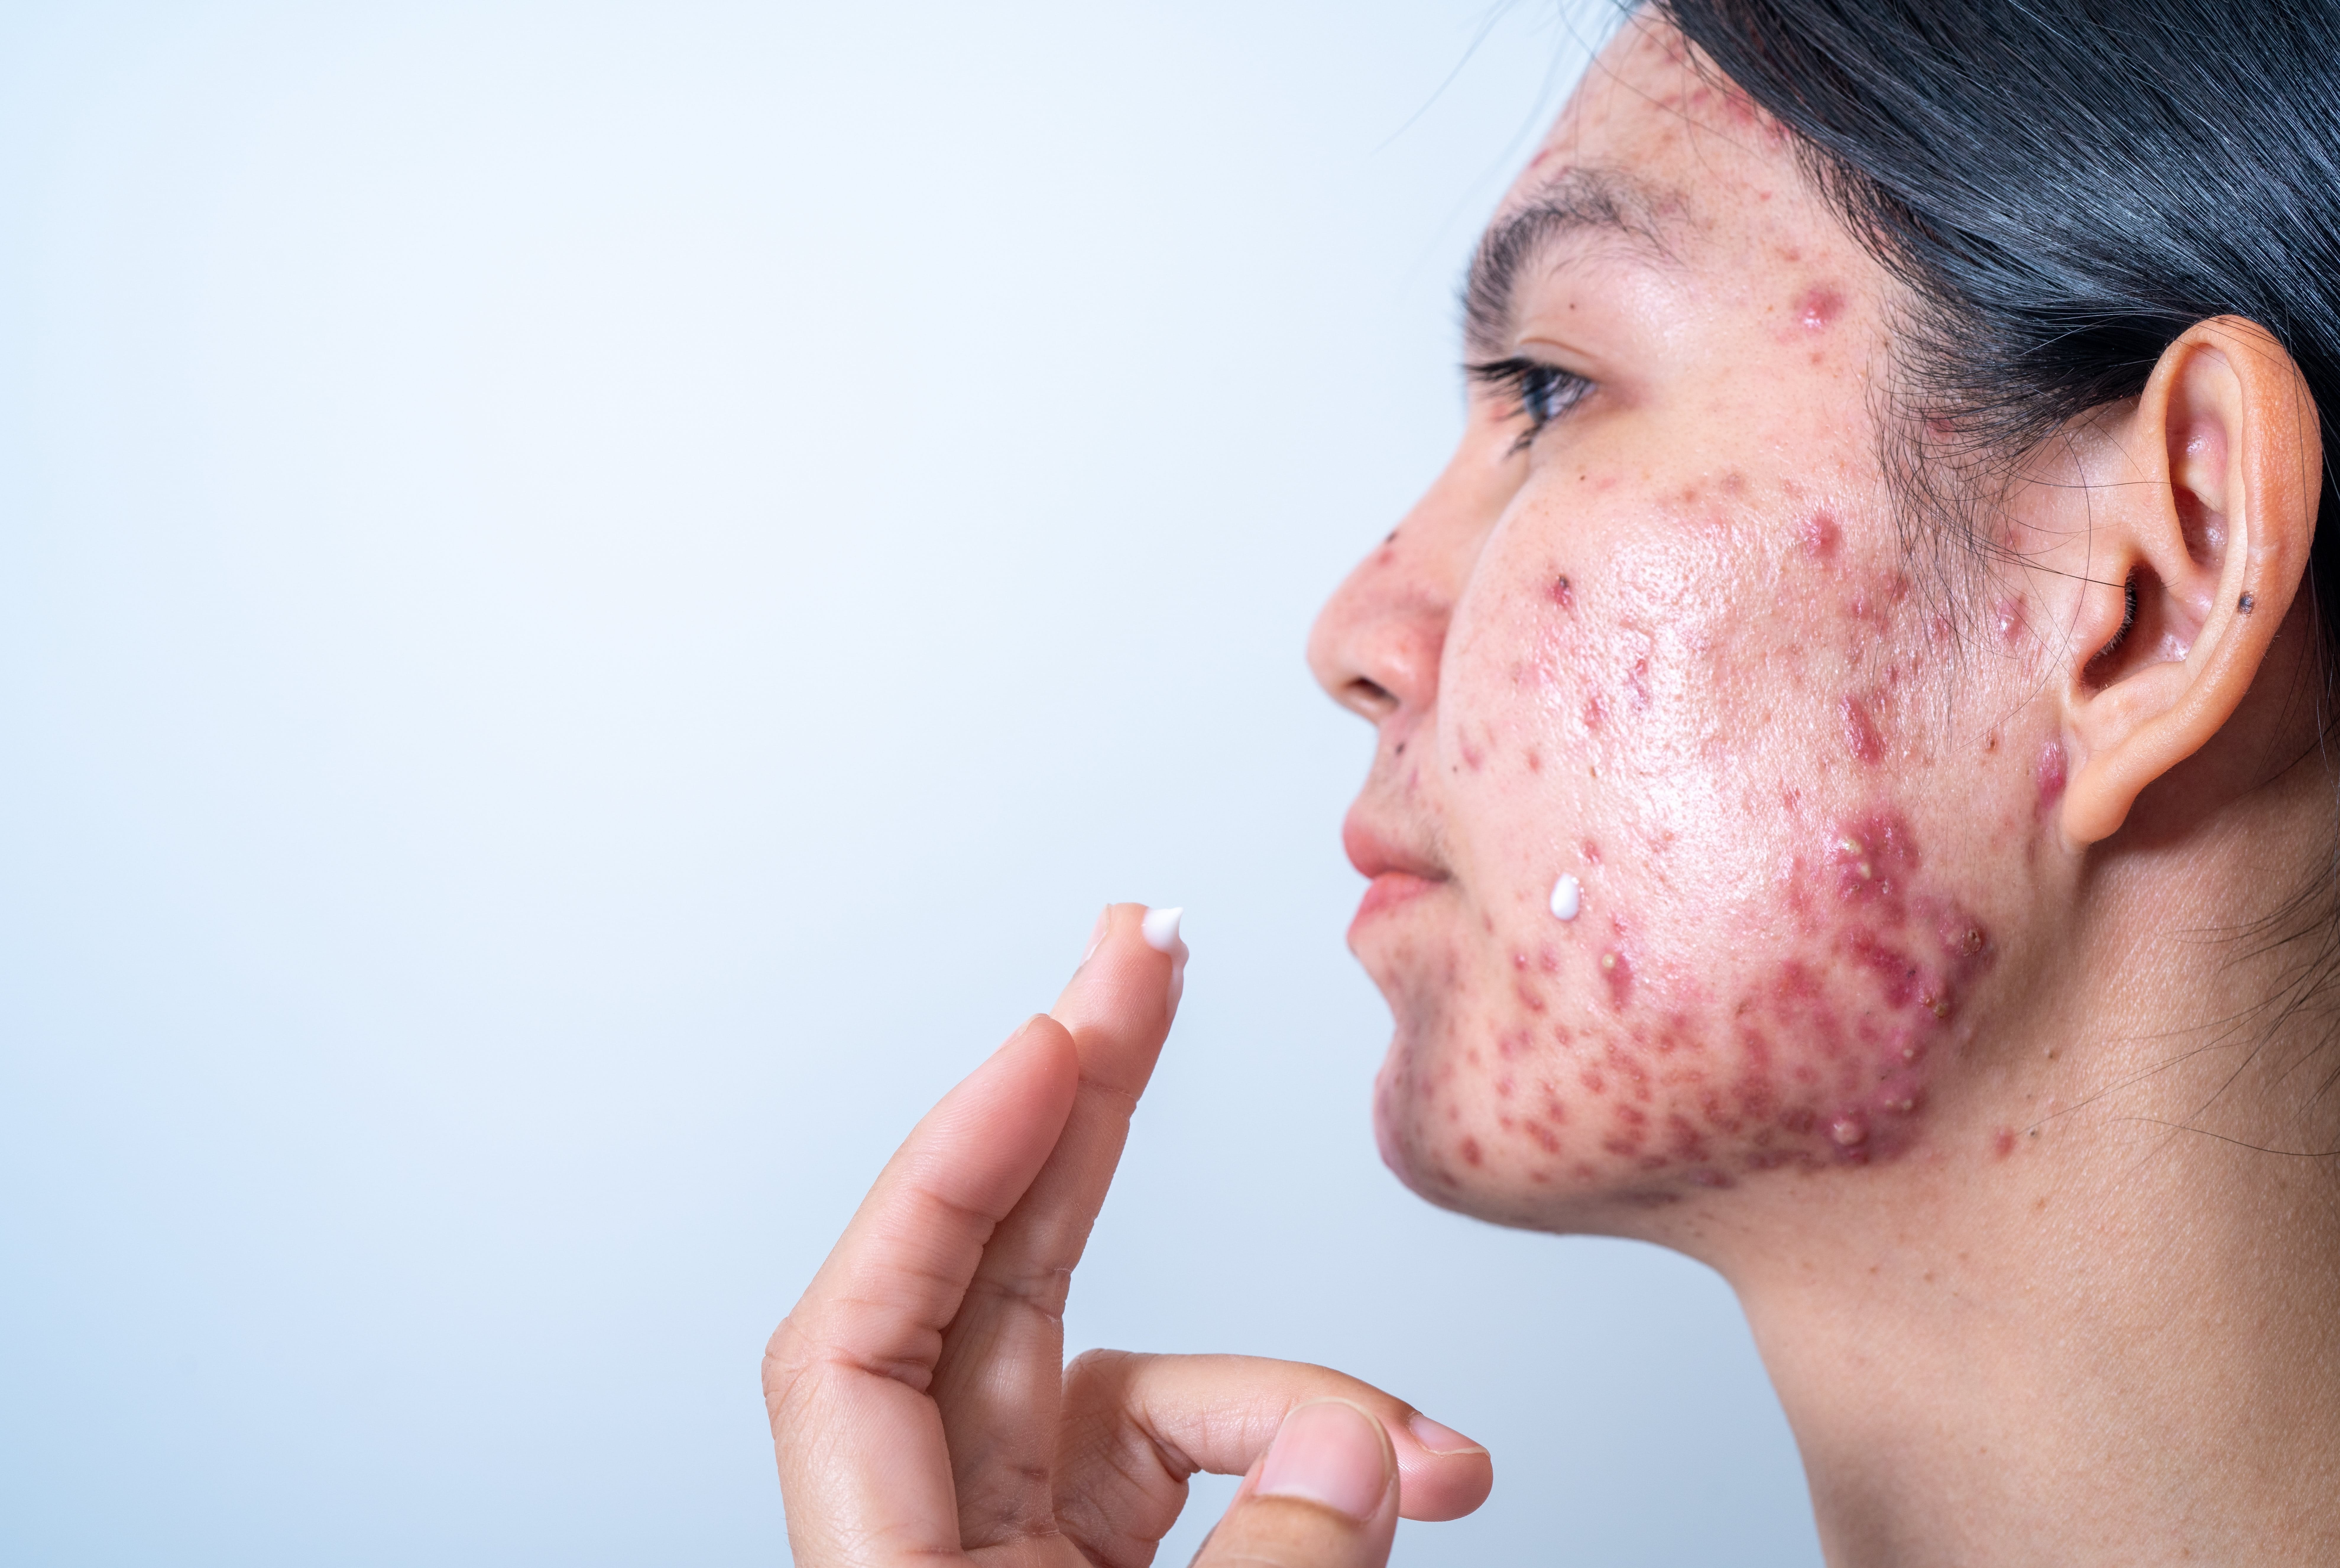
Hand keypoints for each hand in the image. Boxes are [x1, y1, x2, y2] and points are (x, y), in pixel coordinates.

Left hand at [765, 904, 1492, 1565]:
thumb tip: (1364, 1443)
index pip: (860, 1335)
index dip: (945, 1177)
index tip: (1049, 1047)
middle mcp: (945, 1537)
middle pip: (997, 1288)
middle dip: (1084, 1112)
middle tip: (1145, 956)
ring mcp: (1028, 1549)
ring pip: (1146, 1394)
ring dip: (1304, 1391)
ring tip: (1445, 1456)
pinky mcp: (1111, 1565)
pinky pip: (1208, 1458)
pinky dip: (1317, 1455)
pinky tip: (1422, 1476)